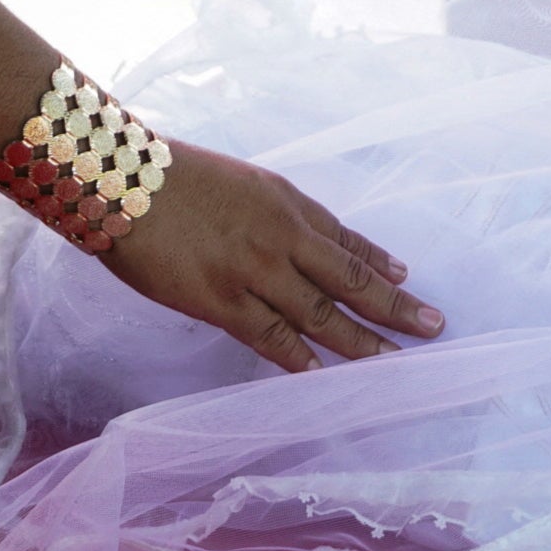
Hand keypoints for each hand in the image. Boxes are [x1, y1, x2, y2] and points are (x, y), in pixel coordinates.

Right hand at [99, 140, 443, 371]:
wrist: (116, 177)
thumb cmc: (179, 177)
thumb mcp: (249, 184)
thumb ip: (292, 216)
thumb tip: (336, 245)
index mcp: (289, 206)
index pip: (348, 242)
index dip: (383, 266)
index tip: (411, 284)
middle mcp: (283, 239)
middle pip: (351, 280)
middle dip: (395, 307)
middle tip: (434, 327)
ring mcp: (254, 272)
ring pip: (320, 314)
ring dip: (361, 341)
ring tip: (394, 360)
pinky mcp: (221, 302)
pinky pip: (270, 337)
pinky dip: (300, 357)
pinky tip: (324, 373)